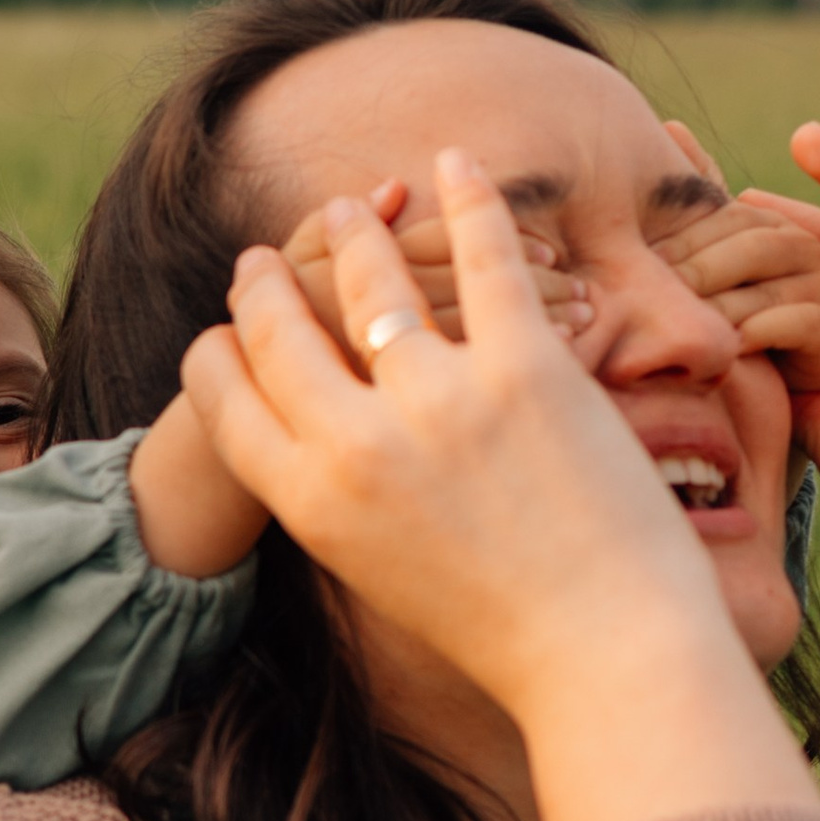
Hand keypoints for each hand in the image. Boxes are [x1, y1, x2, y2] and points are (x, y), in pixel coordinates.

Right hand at [184, 154, 813, 820]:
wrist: (604, 654)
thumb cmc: (500, 632)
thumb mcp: (379, 572)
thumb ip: (339, 500)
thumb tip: (321, 433)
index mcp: (311, 503)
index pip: (223, 398)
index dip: (215, 353)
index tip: (224, 330)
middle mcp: (358, 446)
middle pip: (277, 329)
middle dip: (262, 282)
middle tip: (263, 255)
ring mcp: (440, 401)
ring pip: (369, 278)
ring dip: (351, 232)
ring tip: (350, 208)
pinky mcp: (527, 369)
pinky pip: (487, 258)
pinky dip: (471, 201)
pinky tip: (454, 166)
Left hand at [650, 187, 819, 396]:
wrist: (774, 396)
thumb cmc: (728, 333)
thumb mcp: (706, 284)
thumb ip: (688, 242)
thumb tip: (652, 176)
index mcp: (775, 225)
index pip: (731, 217)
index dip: (685, 238)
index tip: (640, 262)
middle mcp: (808, 247)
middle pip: (752, 245)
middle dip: (698, 269)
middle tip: (653, 295)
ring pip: (769, 286)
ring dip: (719, 306)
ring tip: (679, 326)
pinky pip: (797, 323)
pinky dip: (757, 332)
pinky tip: (722, 346)